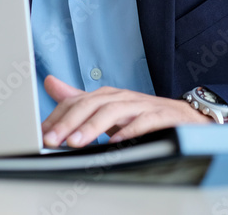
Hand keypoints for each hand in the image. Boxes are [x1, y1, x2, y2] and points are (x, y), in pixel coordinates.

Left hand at [41, 75, 209, 147]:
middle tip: (52, 140)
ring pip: (113, 112)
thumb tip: (49, 83)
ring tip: (77, 143)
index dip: (57, 117)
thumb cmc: (141, 114)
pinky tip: (116, 142)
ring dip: (93, 127)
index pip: (76, 102)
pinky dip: (130, 131)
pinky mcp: (162, 116)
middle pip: (90, 105)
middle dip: (69, 122)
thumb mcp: (106, 107)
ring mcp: (141, 105)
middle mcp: (121, 97)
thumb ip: (78, 98)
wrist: (185, 117)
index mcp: (106, 95)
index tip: (42, 135)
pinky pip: (144, 122)